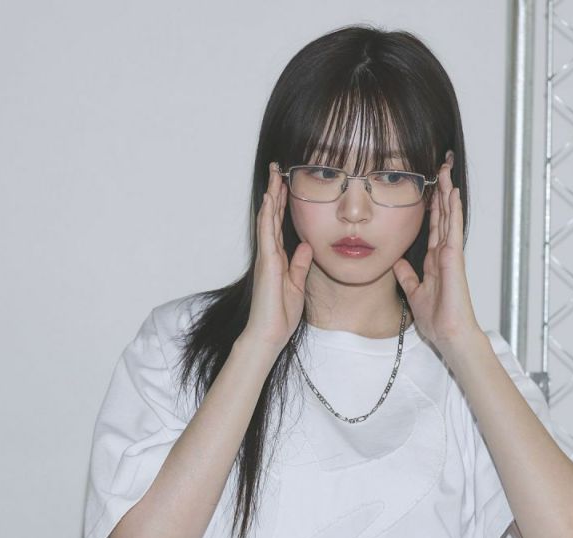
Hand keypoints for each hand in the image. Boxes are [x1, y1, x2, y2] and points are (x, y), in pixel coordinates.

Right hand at [244, 161, 313, 352]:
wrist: (269, 334)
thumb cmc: (280, 316)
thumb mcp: (297, 286)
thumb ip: (300, 266)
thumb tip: (306, 247)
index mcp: (278, 259)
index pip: (279, 225)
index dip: (282, 204)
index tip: (287, 184)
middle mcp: (270, 255)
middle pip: (271, 216)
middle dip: (275, 192)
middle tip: (277, 168)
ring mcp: (266, 258)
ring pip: (267, 219)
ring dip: (271, 196)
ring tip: (274, 174)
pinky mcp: (266, 264)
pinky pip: (266, 234)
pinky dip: (267, 215)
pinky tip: (269, 198)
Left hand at [392, 162, 478, 349]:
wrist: (449, 333)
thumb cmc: (437, 319)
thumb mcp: (414, 293)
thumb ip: (406, 276)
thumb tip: (397, 262)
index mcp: (434, 261)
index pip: (432, 228)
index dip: (430, 208)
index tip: (428, 190)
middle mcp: (444, 254)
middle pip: (442, 216)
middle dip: (440, 193)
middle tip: (440, 169)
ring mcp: (451, 254)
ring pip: (448, 216)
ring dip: (447, 193)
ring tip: (446, 171)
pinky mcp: (454, 258)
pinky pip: (453, 229)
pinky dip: (453, 210)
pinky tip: (452, 193)